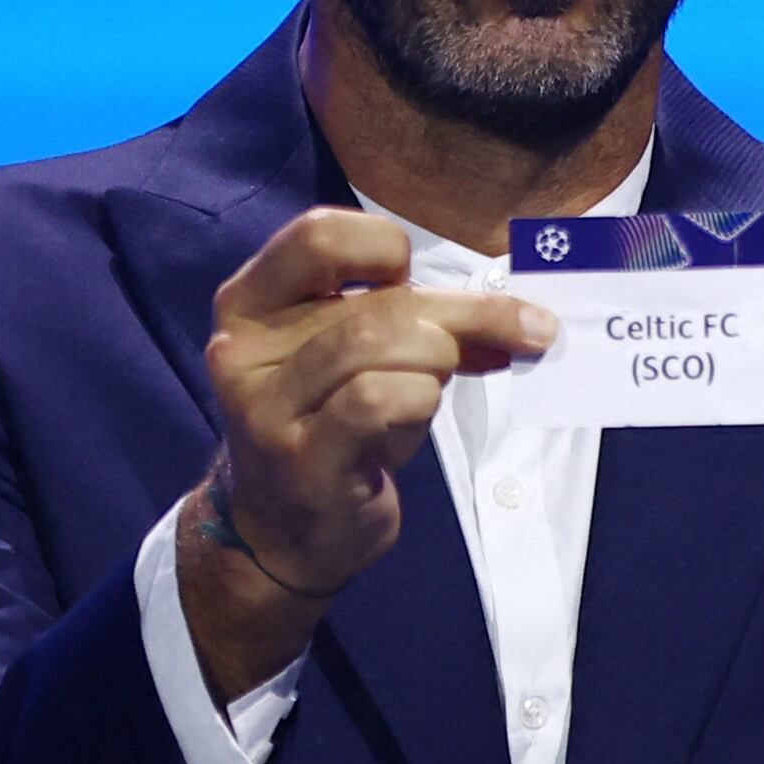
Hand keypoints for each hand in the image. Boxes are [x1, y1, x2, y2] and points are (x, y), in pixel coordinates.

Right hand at [178, 205, 553, 693]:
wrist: (285, 529)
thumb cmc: (332, 427)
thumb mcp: (363, 358)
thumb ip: (419, 320)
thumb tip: (520, 317)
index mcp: (251, 302)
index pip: (320, 234)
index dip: (387, 249)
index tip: (417, 282)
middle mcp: (243, 348)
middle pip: (376, 301)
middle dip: (463, 317)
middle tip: (516, 335)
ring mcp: (264, 407)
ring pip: (377, 346)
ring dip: (439, 362)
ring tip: (435, 388)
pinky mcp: (298, 459)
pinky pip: (376, 402)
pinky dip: (419, 400)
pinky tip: (415, 418)